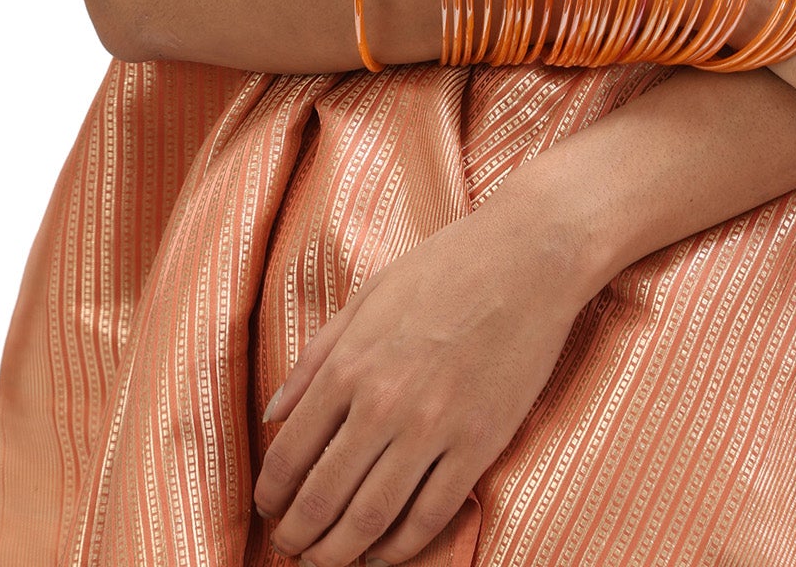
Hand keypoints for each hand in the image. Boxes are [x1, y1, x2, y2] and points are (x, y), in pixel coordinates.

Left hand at [252, 186, 588, 564]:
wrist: (528, 259)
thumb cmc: (446, 267)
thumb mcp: (368, 296)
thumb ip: (316, 356)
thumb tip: (272, 412)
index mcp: (349, 365)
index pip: (291, 453)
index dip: (271, 493)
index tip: (267, 508)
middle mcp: (383, 404)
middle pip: (324, 497)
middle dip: (297, 534)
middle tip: (290, 548)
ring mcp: (433, 428)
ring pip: (372, 518)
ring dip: (340, 552)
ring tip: (326, 562)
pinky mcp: (479, 444)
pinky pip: (432, 515)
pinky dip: (401, 548)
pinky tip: (384, 554)